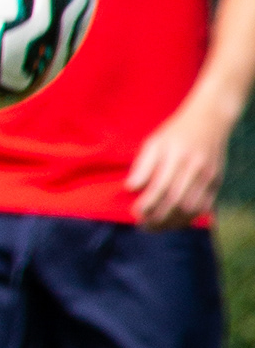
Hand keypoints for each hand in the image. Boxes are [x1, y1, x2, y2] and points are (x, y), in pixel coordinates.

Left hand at [128, 97, 231, 226]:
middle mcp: (194, 167)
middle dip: (158, 218)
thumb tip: (131, 188)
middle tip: (143, 225)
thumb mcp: (154, 142)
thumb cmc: (175, 133)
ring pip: (190, 208)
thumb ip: (143, 165)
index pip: (160, 187)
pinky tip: (174, 222)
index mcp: (176, 155)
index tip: (136, 212)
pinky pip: (204, 207)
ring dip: (172, 222)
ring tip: (156, 227)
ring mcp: (208, 175)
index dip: (148, 204)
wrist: (209, 120)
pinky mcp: (217, 181)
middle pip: (176, 201)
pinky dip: (188, 218)